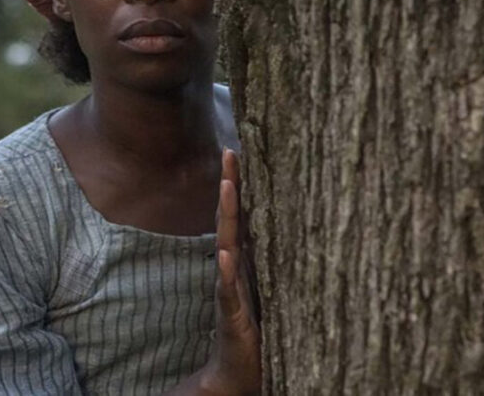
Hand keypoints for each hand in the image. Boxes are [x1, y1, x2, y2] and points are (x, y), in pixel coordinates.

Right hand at [201, 148, 260, 394]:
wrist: (237, 372)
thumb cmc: (259, 334)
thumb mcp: (273, 293)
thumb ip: (276, 266)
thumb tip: (300, 235)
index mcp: (245, 262)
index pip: (242, 216)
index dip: (240, 185)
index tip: (240, 152)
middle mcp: (233, 269)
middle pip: (229, 219)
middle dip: (229, 185)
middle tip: (229, 152)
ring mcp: (229, 289)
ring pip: (226, 244)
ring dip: (225, 216)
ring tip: (226, 187)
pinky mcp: (231, 314)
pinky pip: (227, 289)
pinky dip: (225, 271)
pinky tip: (224, 253)